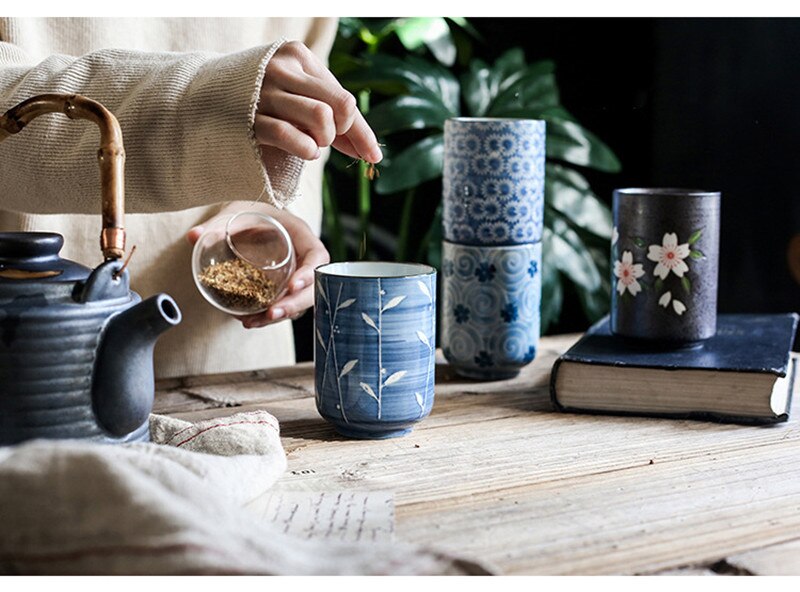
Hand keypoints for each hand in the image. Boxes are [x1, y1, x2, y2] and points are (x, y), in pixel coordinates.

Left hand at [187, 202, 329, 327]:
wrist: (249, 217)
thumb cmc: (249, 210)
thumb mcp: (235, 213)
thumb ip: (217, 224)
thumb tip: (193, 236)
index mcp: (301, 235)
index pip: (318, 257)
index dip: (311, 274)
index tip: (292, 286)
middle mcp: (304, 257)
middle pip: (313, 286)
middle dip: (294, 304)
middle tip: (272, 313)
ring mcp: (297, 275)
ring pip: (300, 301)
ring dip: (281, 315)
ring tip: (254, 322)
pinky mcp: (285, 287)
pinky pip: (285, 304)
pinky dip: (270, 316)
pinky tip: (250, 321)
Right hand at [256, 40, 382, 163]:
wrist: (201, 101)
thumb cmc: (260, 102)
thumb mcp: (296, 95)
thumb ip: (330, 116)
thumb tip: (370, 151)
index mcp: (297, 56)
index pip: (344, 96)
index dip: (362, 131)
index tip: (374, 156)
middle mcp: (283, 69)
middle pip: (341, 104)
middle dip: (343, 132)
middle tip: (328, 140)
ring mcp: (265, 93)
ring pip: (322, 118)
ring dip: (323, 140)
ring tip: (311, 144)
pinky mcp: (251, 119)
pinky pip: (294, 137)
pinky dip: (308, 150)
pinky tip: (304, 150)